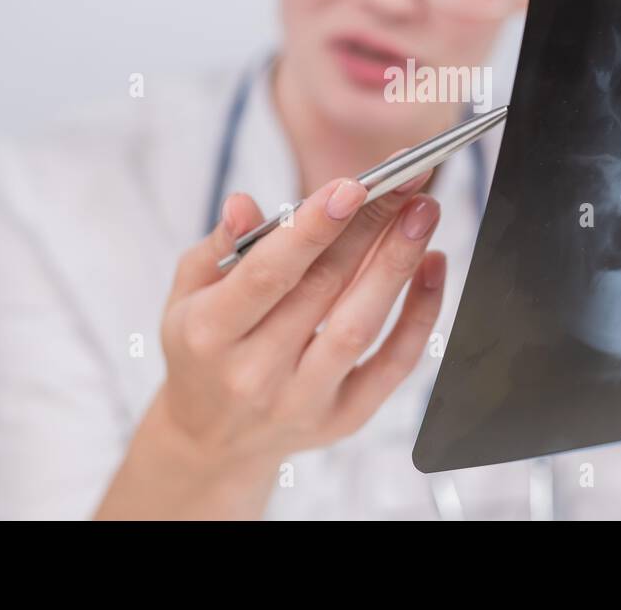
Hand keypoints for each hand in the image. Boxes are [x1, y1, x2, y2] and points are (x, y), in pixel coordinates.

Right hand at [100, 171, 443, 517]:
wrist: (210, 442)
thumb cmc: (202, 348)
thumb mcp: (188, 293)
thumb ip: (220, 246)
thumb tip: (243, 203)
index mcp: (209, 333)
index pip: (266, 274)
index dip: (312, 228)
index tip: (353, 185)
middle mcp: (255, 373)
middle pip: (324, 289)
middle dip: (370, 226)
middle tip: (405, 179)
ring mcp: (302, 402)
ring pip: (361, 326)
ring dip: (398, 263)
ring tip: (424, 211)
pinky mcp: (343, 420)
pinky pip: (393, 366)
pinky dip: (420, 315)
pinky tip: (433, 265)